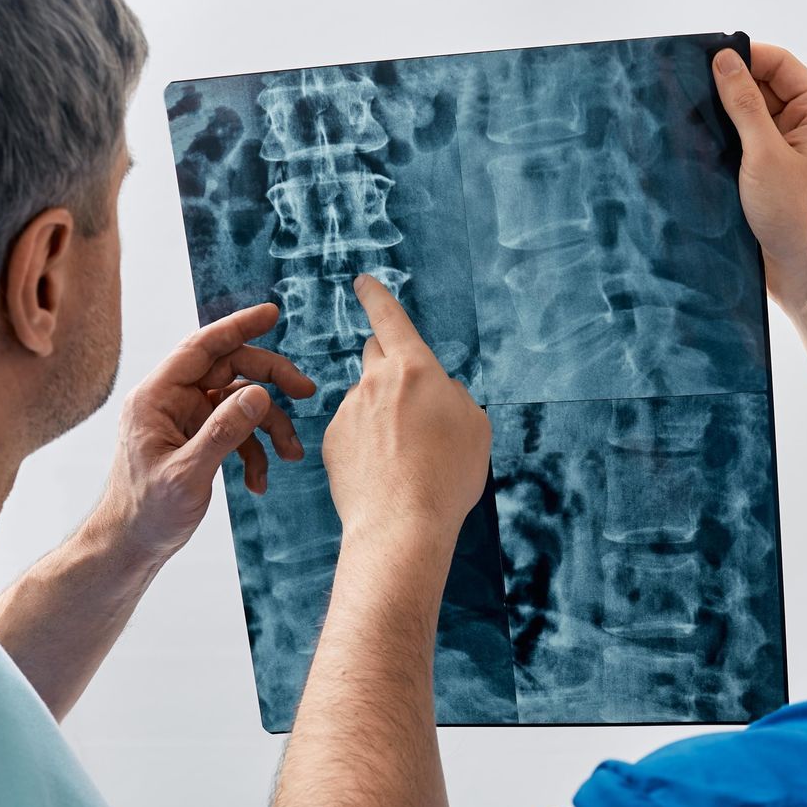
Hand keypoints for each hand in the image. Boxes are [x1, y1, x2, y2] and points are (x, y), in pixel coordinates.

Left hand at [88, 301, 315, 564]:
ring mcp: (185, 420)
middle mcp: (171, 401)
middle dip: (270, 381)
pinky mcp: (197, 440)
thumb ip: (223, 432)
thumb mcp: (188, 474)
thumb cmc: (146, 512)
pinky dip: (254, 452)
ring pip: (239, 403)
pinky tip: (259, 482)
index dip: (238, 327)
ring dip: (269, 426)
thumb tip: (258, 394)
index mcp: (156, 397)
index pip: (201, 348)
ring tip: (291, 454)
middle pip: (229, 371)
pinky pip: (235, 431)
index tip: (272, 313)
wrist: (131, 545)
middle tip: (306, 391)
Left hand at [323, 275, 490, 544]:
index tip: (363, 282)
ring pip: (366, 398)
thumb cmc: (447, 476)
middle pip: (375, 353)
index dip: (376, 295)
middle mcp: (375, 382)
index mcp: (415, 369)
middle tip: (408, 399)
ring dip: (380, 414)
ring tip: (403, 457)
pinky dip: (364, 442)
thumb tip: (440, 391)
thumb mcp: (476, 427)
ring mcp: (349, 411)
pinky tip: (382, 471)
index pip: (390, 318)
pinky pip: (350, 429)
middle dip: (389, 364)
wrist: (402, 525)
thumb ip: (455, 396)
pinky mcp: (331, 440)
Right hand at [713, 43, 806, 312]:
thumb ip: (743, 106)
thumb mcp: (765, 155)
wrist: (802, 281)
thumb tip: (724, 60)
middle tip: (688, 83)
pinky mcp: (760, 179)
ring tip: (684, 112)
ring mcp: (779, 153)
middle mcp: (799, 129)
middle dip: (726, 85)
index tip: (709, 56)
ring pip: (743, 119)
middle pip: (759, 89)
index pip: (780, 66)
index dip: (747, 56)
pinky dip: (715, 143)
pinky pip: (735, 149)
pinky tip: (691, 142)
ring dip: (717, 116)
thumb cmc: (796, 218)